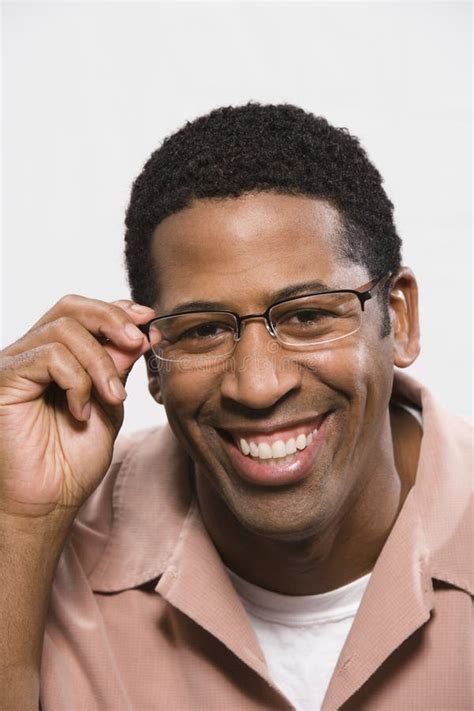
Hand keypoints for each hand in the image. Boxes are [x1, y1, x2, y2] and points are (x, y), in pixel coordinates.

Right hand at [0, 295, 159, 519]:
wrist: (49, 501)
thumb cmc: (74, 459)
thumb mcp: (109, 403)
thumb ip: (119, 366)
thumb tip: (141, 331)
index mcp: (56, 355)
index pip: (82, 311)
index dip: (116, 309)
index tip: (148, 320)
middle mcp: (31, 353)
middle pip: (70, 307)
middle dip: (111, 319)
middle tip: (138, 342)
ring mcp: (16, 364)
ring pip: (65, 330)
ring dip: (100, 362)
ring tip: (112, 398)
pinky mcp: (5, 379)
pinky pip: (49, 356)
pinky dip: (77, 381)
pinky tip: (80, 411)